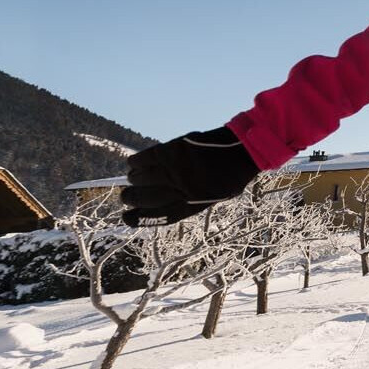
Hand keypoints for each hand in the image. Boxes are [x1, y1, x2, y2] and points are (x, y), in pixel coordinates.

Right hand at [120, 127, 259, 227]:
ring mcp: (177, 169)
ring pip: (142, 178)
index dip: (141, 219)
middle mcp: (183, 189)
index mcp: (194, 204)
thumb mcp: (215, 196)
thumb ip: (192, 200)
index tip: (126, 218)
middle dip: (131, 199)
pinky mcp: (173, 150)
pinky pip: (145, 158)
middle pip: (146, 198)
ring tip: (133, 179)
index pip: (160, 215)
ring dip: (134, 180)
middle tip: (125, 197)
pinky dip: (135, 162)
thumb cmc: (231, 175)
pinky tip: (133, 164)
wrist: (242, 150)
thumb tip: (163, 203)